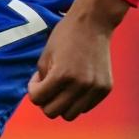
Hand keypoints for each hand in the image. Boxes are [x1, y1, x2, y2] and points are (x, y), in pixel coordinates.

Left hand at [28, 0, 128, 120]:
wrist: (94, 23)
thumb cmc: (65, 36)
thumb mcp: (45, 56)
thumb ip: (41, 80)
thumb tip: (42, 99)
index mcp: (62, 75)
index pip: (38, 99)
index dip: (33, 91)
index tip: (37, 80)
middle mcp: (80, 85)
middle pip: (53, 112)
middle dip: (46, 101)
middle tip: (48, 86)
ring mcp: (95, 88)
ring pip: (70, 115)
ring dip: (62, 104)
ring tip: (61, 88)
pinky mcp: (105, 89)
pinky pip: (85, 107)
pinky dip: (77, 101)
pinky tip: (76, 85)